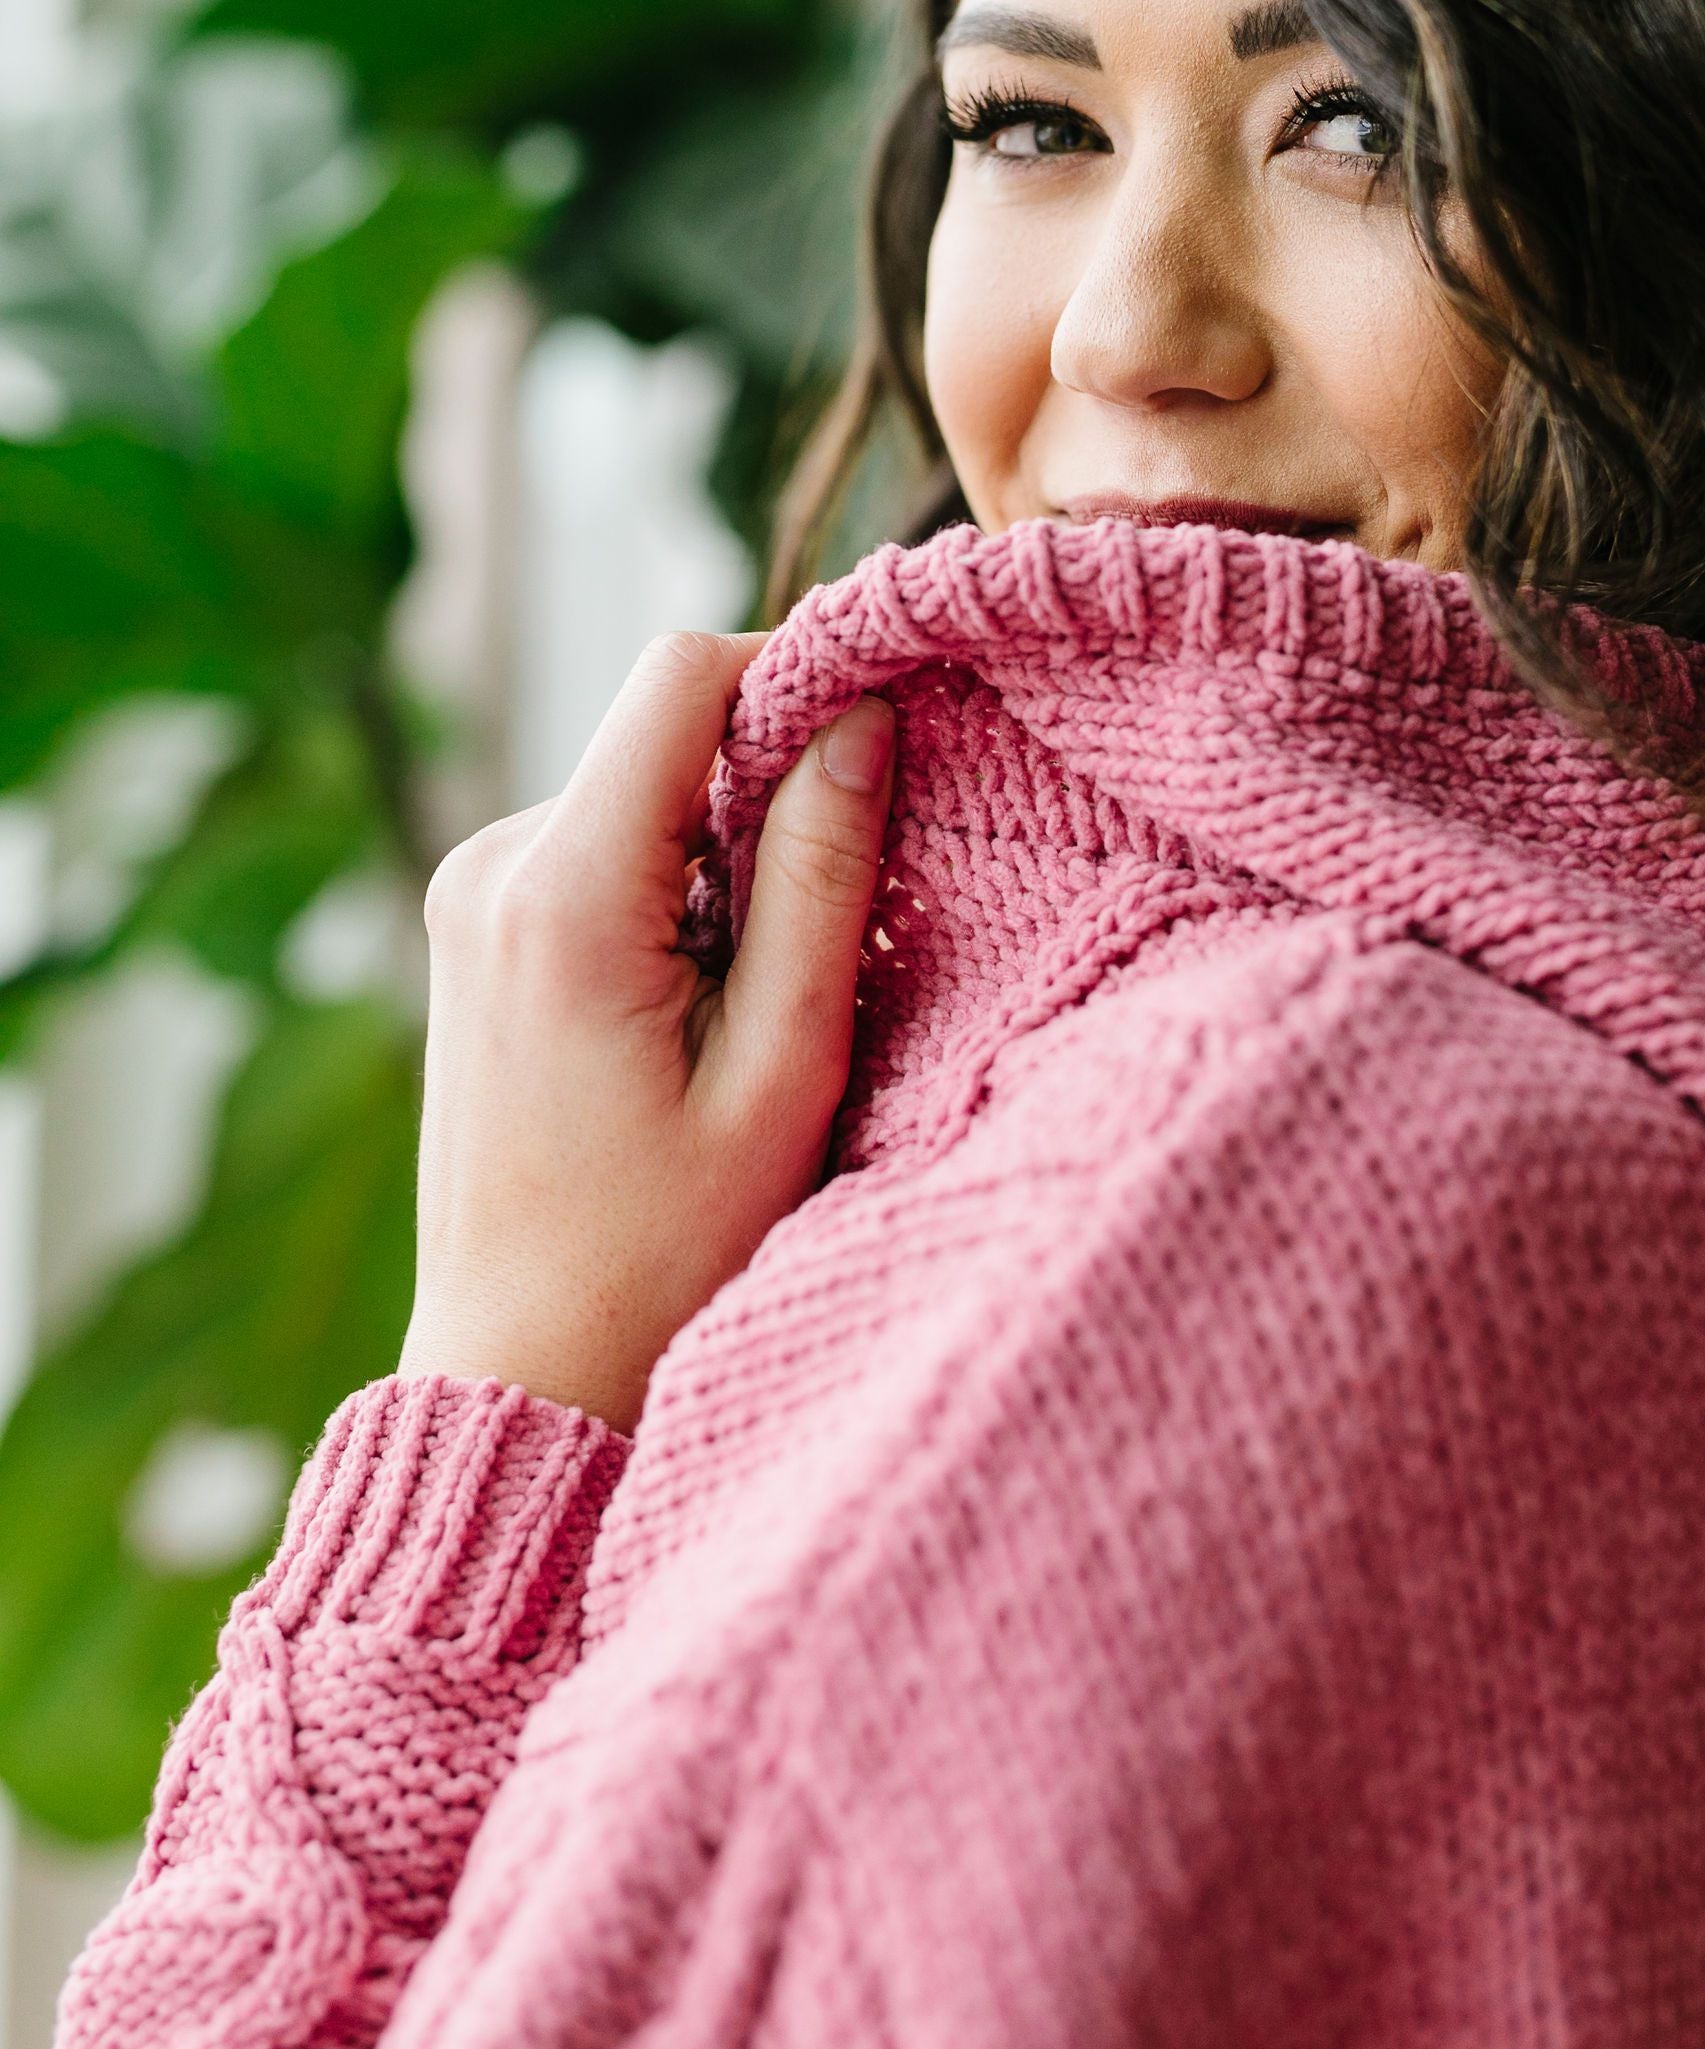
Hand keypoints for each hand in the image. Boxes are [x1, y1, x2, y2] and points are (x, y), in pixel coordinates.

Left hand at [402, 633, 894, 1433]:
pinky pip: (607, 848)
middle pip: (667, 731)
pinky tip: (701, 1011)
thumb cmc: (665, 1254)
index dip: (797, 674)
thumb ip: (820, 877)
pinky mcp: (480, 926)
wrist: (525, 1374)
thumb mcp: (782, 1067)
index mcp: (562, 892)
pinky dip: (679, 893)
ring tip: (759, 1002)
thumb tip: (860, 712)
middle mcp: (491, 865)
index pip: (683, 675)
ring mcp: (472, 893)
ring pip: (646, 792)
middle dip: (770, 791)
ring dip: (727, 855)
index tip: (887, 740)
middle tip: (834, 928)